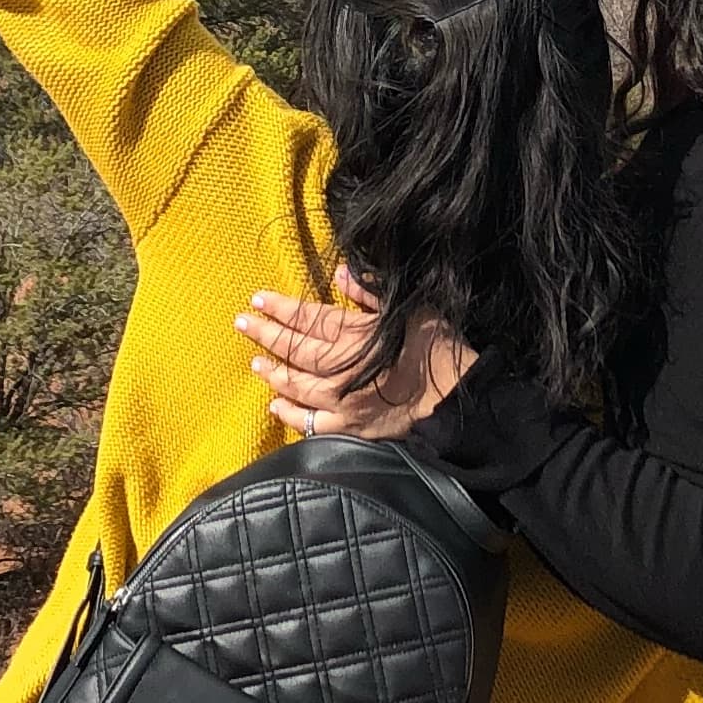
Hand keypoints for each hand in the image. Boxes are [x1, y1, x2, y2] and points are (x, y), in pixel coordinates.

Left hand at [237, 274, 478, 438]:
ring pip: (297, 386)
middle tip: (243, 324)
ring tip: (256, 363)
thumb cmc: (438, 349)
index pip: (308, 318)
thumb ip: (371, 291)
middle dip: (266, 335)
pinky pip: (312, 424)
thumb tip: (341, 272)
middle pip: (295, 350)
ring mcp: (342, 402)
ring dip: (273, 373)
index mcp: (354, 335)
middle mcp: (341, 369)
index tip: (257, 300)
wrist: (459, 400)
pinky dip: (291, 414)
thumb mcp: (410, 309)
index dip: (281, 308)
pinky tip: (276, 406)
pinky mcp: (350, 429)